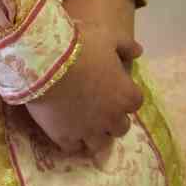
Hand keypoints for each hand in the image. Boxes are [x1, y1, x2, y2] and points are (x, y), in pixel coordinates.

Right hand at [25, 0, 143, 159]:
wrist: (46, 60)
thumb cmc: (81, 45)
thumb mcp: (108, 38)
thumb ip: (126, 46)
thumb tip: (139, 52)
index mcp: (125, 95)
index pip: (135, 102)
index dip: (125, 95)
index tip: (114, 88)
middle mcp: (111, 118)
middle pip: (120, 128)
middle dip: (113, 119)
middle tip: (99, 106)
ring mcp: (89, 131)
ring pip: (99, 144)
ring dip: (95, 134)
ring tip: (84, 123)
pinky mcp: (65, 137)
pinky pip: (73, 147)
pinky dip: (72, 140)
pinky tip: (65, 129)